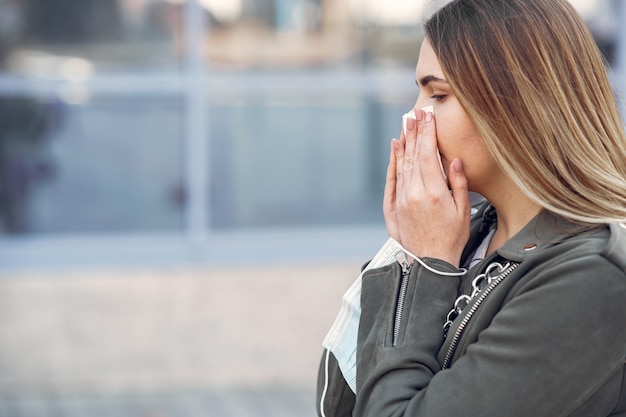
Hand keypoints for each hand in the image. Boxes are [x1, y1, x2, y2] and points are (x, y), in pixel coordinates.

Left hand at [384, 109, 469, 266]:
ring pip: (401, 163)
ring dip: (404, 141)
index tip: (428, 115)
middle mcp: (414, 192)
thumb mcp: (463, 211)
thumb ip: (459, 183)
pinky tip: (395, 147)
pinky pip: (392, 178)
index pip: (427, 154)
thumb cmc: (451, 238)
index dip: (428, 133)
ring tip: (406, 123)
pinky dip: (393, 161)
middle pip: (413, 155)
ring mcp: (402, 198)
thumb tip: (455, 160)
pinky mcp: (395, 205)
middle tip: (416, 112)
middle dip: (415, 131)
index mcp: (434, 192)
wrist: (429, 262)